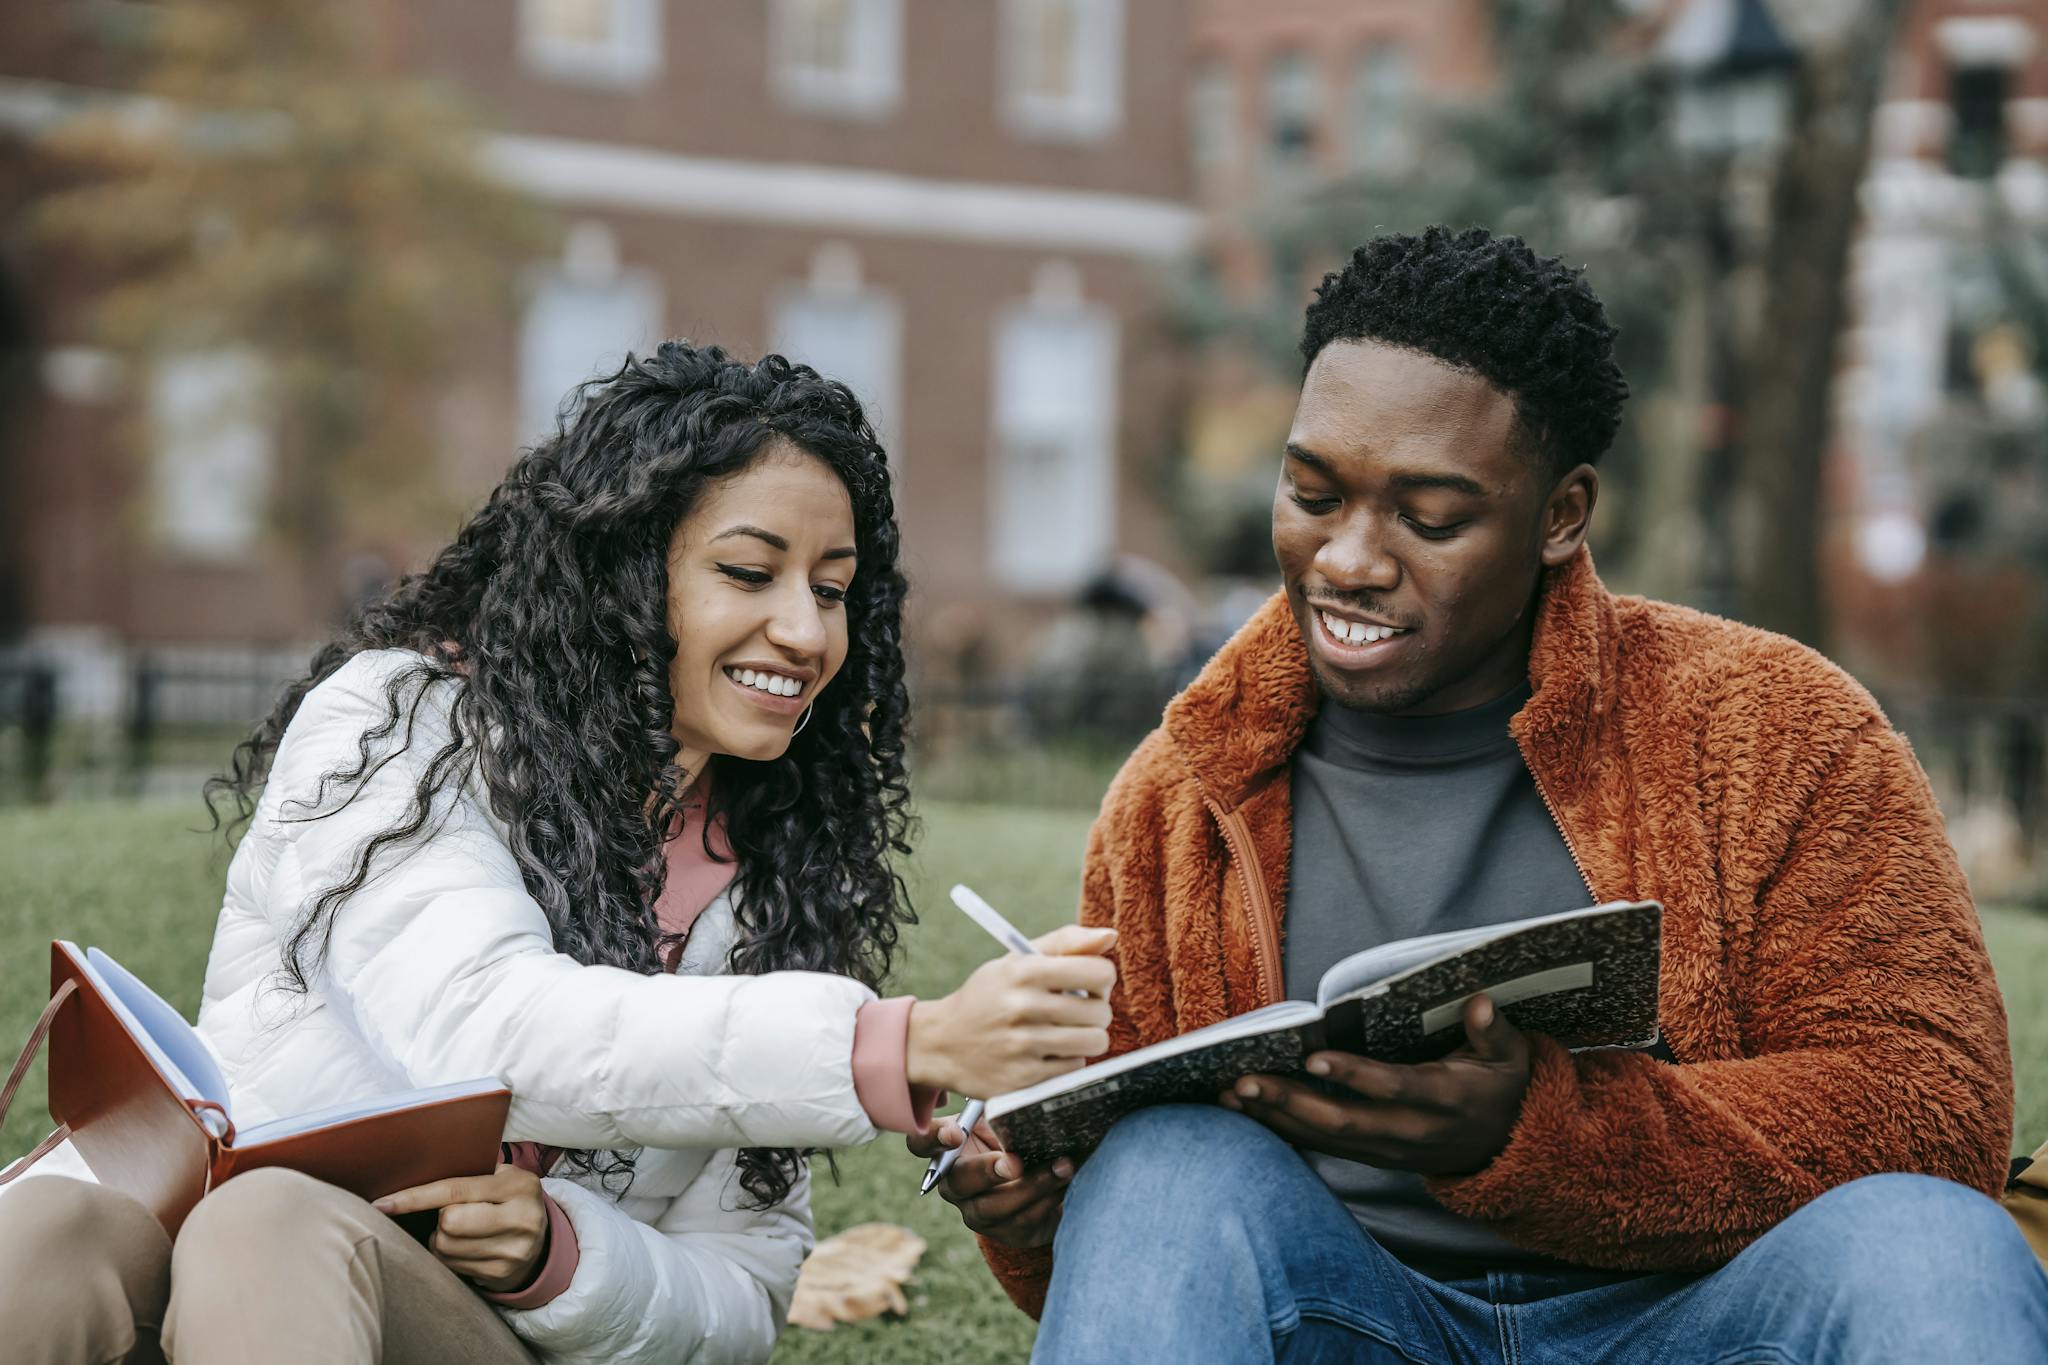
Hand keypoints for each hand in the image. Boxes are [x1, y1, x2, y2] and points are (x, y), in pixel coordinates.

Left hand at [375, 1163, 549, 1292]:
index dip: (415, 1197)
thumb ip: (471, 1172)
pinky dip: (448, 1255)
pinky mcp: (500, 1274)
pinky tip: (463, 1247)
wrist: (542, 1240)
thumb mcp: (503, 1176)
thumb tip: (412, 1174)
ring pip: (446, 1246)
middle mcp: (521, 1219)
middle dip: (440, 1218)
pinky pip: (451, 1265)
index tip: (382, 1204)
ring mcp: (512, 1251)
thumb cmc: (509, 1199)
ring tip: (458, 1230)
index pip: (455, 1190)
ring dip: (440, 1238)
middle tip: (450, 1213)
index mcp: (519, 1186)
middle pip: (448, 1223)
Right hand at [906, 924, 1116, 1097]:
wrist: (941, 1043)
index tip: (1089, 983)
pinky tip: (1047, 1053)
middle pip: (1101, 1012)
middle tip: (1076, 1010)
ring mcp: (1021, 1046)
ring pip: (1094, 1042)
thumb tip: (1110, 936)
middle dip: (1096, 1011)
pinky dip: (1068, 1061)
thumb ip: (1065, 943)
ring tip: (1066, 1032)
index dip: (1101, 978)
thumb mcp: (1017, 960)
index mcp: (1023, 971)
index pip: (1099, 972)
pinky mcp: (1022, 1079)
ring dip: (1087, 1038)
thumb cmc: (989, 996)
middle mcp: (1021, 1007)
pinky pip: (1074, 1069)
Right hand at [907, 1115, 1070, 1249]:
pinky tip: (1064, 1182)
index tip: (955, 1133)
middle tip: (1015, 1161)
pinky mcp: (1003, 1232)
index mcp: (946, 1149)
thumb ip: (1000, 1111)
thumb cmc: (1012, 1139)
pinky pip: (1021, 1221)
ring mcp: (975, 1212)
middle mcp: (954, 1184)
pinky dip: (1046, 1200)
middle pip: (959, 1182)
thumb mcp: (1002, 1121)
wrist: (1036, 1180)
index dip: (933, 1139)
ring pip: (994, 1207)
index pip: (921, 1143)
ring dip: (1031, 1187)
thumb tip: (1020, 1094)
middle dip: (987, 1171)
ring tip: (1061, 1167)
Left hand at [1222, 995, 1530, 1174]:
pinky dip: (1283, 1130)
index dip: (1353, 1075)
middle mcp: (1411, 1131)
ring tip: (1229, 1095)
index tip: (1313, 1056)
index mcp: (1444, 1099)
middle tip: (1243, 1081)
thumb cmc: (1502, 1090)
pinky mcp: (1373, 1156)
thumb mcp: (1512, 1059)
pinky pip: (1323, 1147)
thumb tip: (1479, 1002)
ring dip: (1275, 1117)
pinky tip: (1247, 1113)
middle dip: (1290, 1101)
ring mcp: (1389, 1149)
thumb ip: (1495, 1032)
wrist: (1507, 1150)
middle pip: (1343, 1122)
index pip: (1393, 1087)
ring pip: (1325, 1139)